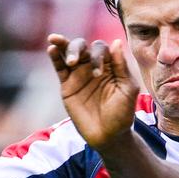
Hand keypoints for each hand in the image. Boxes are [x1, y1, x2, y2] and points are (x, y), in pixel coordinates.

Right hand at [47, 33, 139, 151]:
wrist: (108, 136)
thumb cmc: (122, 113)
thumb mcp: (128, 90)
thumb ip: (121, 67)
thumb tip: (116, 42)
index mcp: (110, 65)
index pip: (100, 49)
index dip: (98, 55)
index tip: (98, 73)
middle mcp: (93, 66)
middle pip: (82, 46)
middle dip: (77, 48)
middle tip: (74, 61)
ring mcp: (79, 75)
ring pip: (69, 52)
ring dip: (63, 45)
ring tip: (55, 42)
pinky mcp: (67, 85)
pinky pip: (59, 67)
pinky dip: (54, 56)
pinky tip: (51, 48)